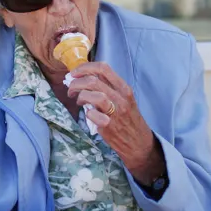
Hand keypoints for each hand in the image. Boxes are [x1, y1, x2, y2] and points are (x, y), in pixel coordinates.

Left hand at [66, 62, 162, 182]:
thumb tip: (85, 78)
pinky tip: (89, 115)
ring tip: (79, 101)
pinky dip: (86, 113)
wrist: (139, 142)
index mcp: (124, 88)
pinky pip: (91, 114)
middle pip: (93, 80)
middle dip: (76, 83)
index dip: (84, 68)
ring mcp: (115, 112)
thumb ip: (109, 88)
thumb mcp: (125, 99)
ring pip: (92, 95)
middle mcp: (121, 97)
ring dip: (80, 96)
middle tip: (71, 88)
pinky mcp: (108, 126)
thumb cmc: (129, 119)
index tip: (74, 73)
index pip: (103, 68)